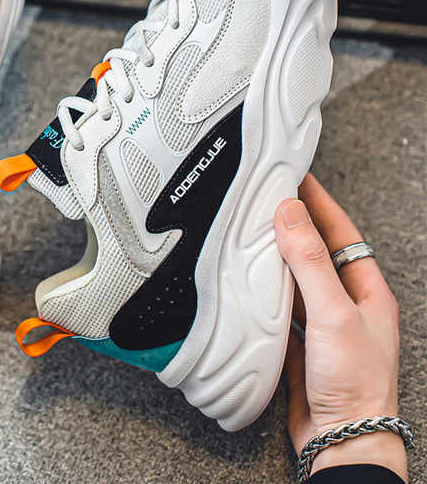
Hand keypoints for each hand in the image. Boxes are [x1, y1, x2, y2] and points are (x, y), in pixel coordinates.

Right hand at [275, 174, 406, 480]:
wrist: (340, 438)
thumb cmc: (354, 383)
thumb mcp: (334, 313)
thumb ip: (310, 261)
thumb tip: (290, 213)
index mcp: (366, 289)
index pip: (341, 231)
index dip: (319, 202)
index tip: (297, 176)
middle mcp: (345, 301)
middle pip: (316, 250)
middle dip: (293, 223)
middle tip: (268, 197)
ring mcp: (322, 320)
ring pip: (296, 275)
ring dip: (276, 253)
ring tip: (254, 229)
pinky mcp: (300, 339)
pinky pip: (280, 302)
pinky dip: (265, 286)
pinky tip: (250, 277)